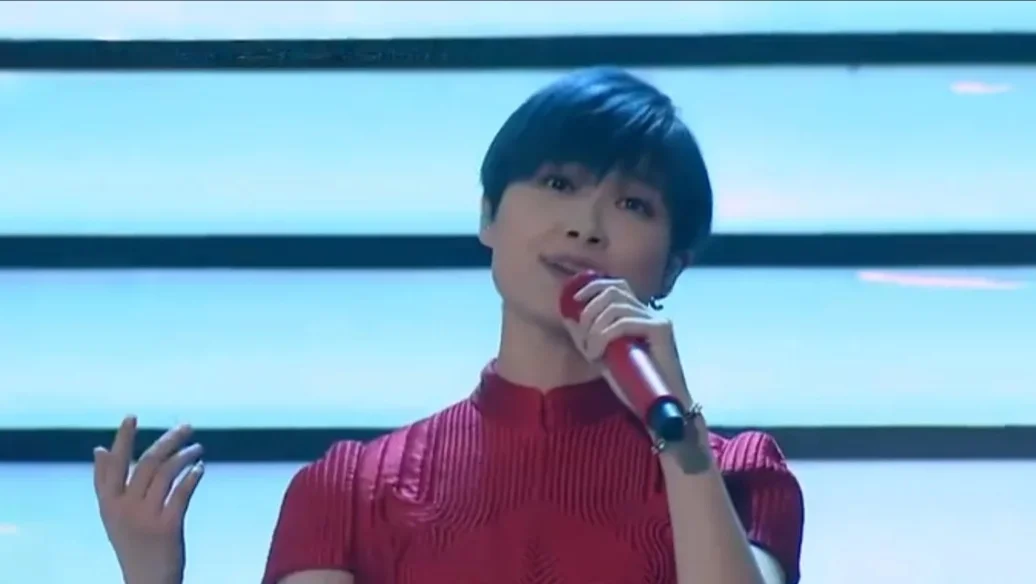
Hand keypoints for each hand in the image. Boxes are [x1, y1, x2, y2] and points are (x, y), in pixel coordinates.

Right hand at [92, 416, 204, 583]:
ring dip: (185, 456)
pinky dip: (192, 476)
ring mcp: (145, 517)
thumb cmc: (132, 543)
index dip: (121, 440)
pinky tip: (200, 468)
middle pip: (145, 463)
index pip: (112, 466)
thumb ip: (107, 484)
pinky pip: (181, 492)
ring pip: (166, 474)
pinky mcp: (167, 526)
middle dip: (167, 440)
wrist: (146, 580)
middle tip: (186, 426)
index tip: (132, 417)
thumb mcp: (113, 515)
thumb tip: (98, 449)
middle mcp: (123, 508)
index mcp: (108, 504)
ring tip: (197, 448)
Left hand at [562, 277, 690, 405]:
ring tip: (590, 351)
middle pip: (613, 292)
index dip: (594, 287)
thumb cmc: (635, 385)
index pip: (617, 286)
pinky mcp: (661, 329)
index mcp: (637, 315)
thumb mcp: (603, 357)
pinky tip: (598, 355)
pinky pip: (624, 323)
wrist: (662, 406)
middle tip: (582, 337)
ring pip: (615, 307)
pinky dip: (604, 336)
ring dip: (595, 327)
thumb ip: (587, 337)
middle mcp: (648, 313)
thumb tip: (567, 317)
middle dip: (589, 310)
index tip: (575, 300)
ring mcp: (657, 319)